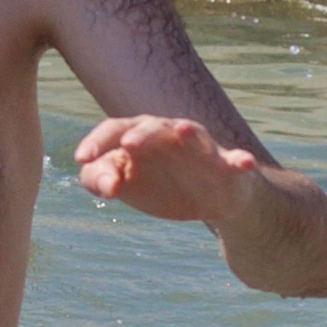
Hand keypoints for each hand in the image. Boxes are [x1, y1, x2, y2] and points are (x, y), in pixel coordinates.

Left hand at [73, 113, 260, 225]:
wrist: (210, 200)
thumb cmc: (160, 184)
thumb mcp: (123, 184)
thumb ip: (99, 180)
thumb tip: (105, 185)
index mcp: (140, 136)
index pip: (115, 130)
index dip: (98, 142)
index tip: (82, 158)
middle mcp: (171, 136)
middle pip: (154, 127)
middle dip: (142, 134)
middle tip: (127, 144)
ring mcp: (203, 149)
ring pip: (196, 136)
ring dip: (190, 133)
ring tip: (184, 129)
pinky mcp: (229, 166)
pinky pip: (236, 161)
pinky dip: (240, 160)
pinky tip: (244, 162)